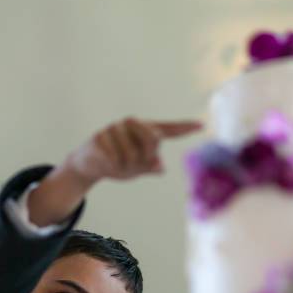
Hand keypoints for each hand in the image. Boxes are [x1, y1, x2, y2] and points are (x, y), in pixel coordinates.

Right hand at [27, 116, 201, 226]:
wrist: (90, 165)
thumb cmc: (118, 163)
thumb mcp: (137, 168)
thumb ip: (149, 167)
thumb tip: (160, 167)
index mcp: (146, 131)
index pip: (169, 129)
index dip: (185, 128)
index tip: (201, 125)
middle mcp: (133, 124)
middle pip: (153, 137)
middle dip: (147, 155)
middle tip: (139, 162)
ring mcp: (116, 127)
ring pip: (131, 152)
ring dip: (127, 165)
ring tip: (119, 163)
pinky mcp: (102, 134)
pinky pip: (114, 155)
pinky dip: (113, 164)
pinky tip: (107, 161)